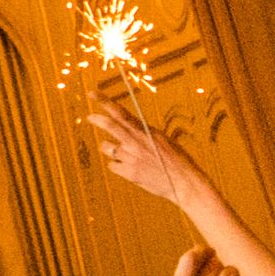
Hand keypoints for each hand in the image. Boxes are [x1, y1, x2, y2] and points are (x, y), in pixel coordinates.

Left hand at [88, 93, 209, 204]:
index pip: (121, 112)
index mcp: (145, 131)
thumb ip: (143, 134)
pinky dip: (119, 166)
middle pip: (110, 125)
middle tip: (90, 116)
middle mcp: (136, 142)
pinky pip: (113, 165)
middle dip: (97, 119)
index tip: (92, 93)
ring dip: (111, 149)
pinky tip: (132, 169)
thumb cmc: (176, 160)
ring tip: (127, 155)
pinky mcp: (129, 172)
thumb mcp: (162, 140)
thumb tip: (126, 129)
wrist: (184, 182)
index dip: (104, 102)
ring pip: (107, 148)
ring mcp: (131, 157)